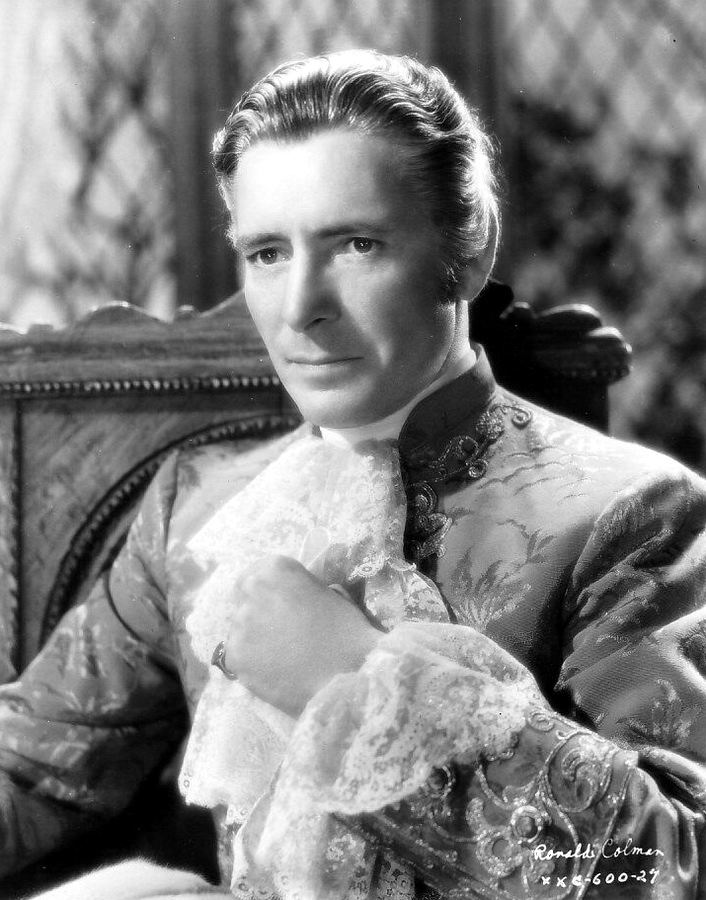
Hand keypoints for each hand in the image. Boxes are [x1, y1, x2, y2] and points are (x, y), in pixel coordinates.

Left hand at [223, 555, 381, 716]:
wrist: (347, 677)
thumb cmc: (347, 632)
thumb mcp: (330, 594)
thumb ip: (303, 588)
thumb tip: (294, 596)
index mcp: (277, 568)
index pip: (257, 573)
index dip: (268, 591)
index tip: (277, 604)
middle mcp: (252, 589)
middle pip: (243, 597)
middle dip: (257, 611)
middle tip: (277, 630)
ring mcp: (240, 623)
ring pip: (240, 628)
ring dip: (254, 638)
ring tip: (280, 655)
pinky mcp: (234, 656)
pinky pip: (239, 656)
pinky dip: (253, 662)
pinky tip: (275, 670)